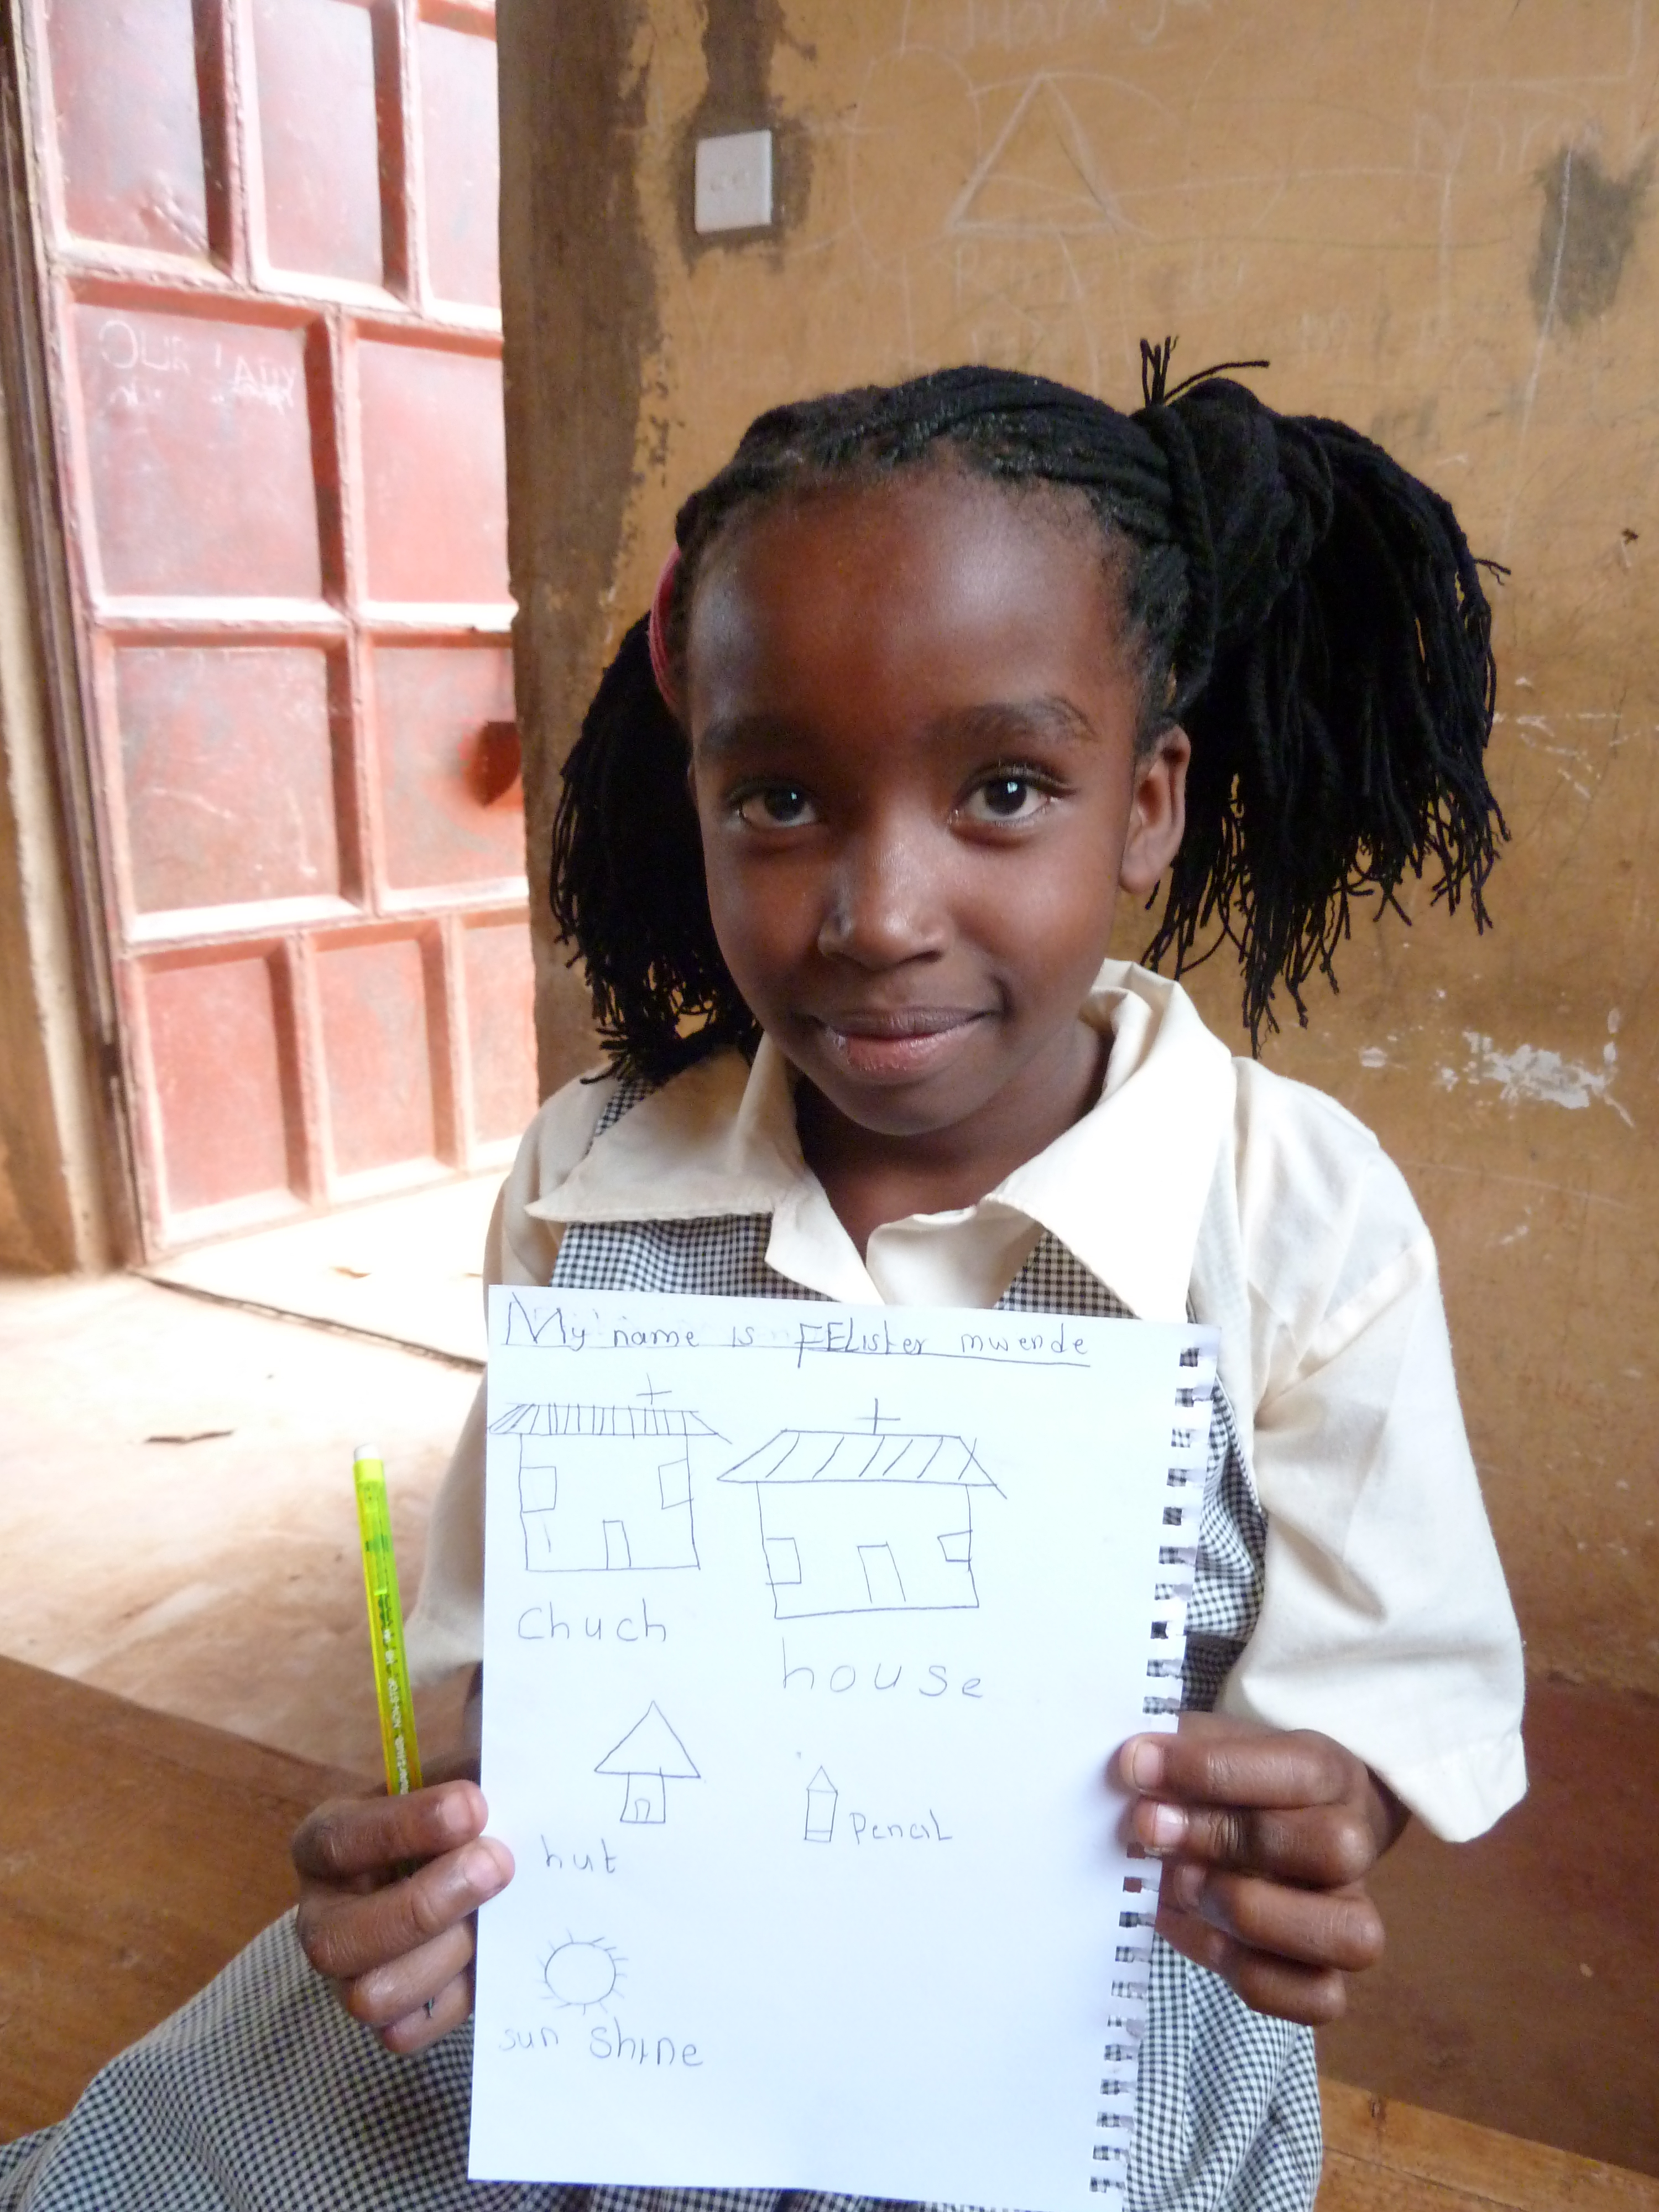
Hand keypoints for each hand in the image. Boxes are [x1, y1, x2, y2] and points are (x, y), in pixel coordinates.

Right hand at [292, 1762, 513, 2052]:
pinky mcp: (389, 2021)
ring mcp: (349, 1976)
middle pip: (340, 1938)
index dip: (406, 1826)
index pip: (341, 1838)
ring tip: (494, 1915)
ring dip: (445, 1954)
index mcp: (326, 1841)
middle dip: (425, 1903)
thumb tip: (495, 1692)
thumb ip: (469, 1747)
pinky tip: (488, 1958)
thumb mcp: (460, 1772)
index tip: (475, 1804)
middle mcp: (323, 1914)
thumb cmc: (467, 1814)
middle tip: (498, 1863)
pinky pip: (406, 2034)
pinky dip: (453, 2000)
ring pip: (371, 1994)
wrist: (485, 1871)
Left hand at [1114, 1713, 1406, 2025]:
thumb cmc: (1232, 1781)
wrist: (1271, 1828)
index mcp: (1331, 1774)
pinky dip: (1244, 1971)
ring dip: (1247, 1913)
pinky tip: (1187, 1926)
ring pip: (1348, 1935)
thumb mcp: (1209, 1745)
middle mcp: (1357, 1846)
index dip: (1213, 1770)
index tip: (1137, 1766)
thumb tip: (1134, 1770)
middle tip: (1152, 1829)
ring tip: (1178, 1885)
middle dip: (1227, 1840)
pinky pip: (1317, 1999)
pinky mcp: (1328, 1978)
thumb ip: (1180, 1753)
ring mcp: (1349, 1917)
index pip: (1303, 1770)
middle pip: (1334, 1849)